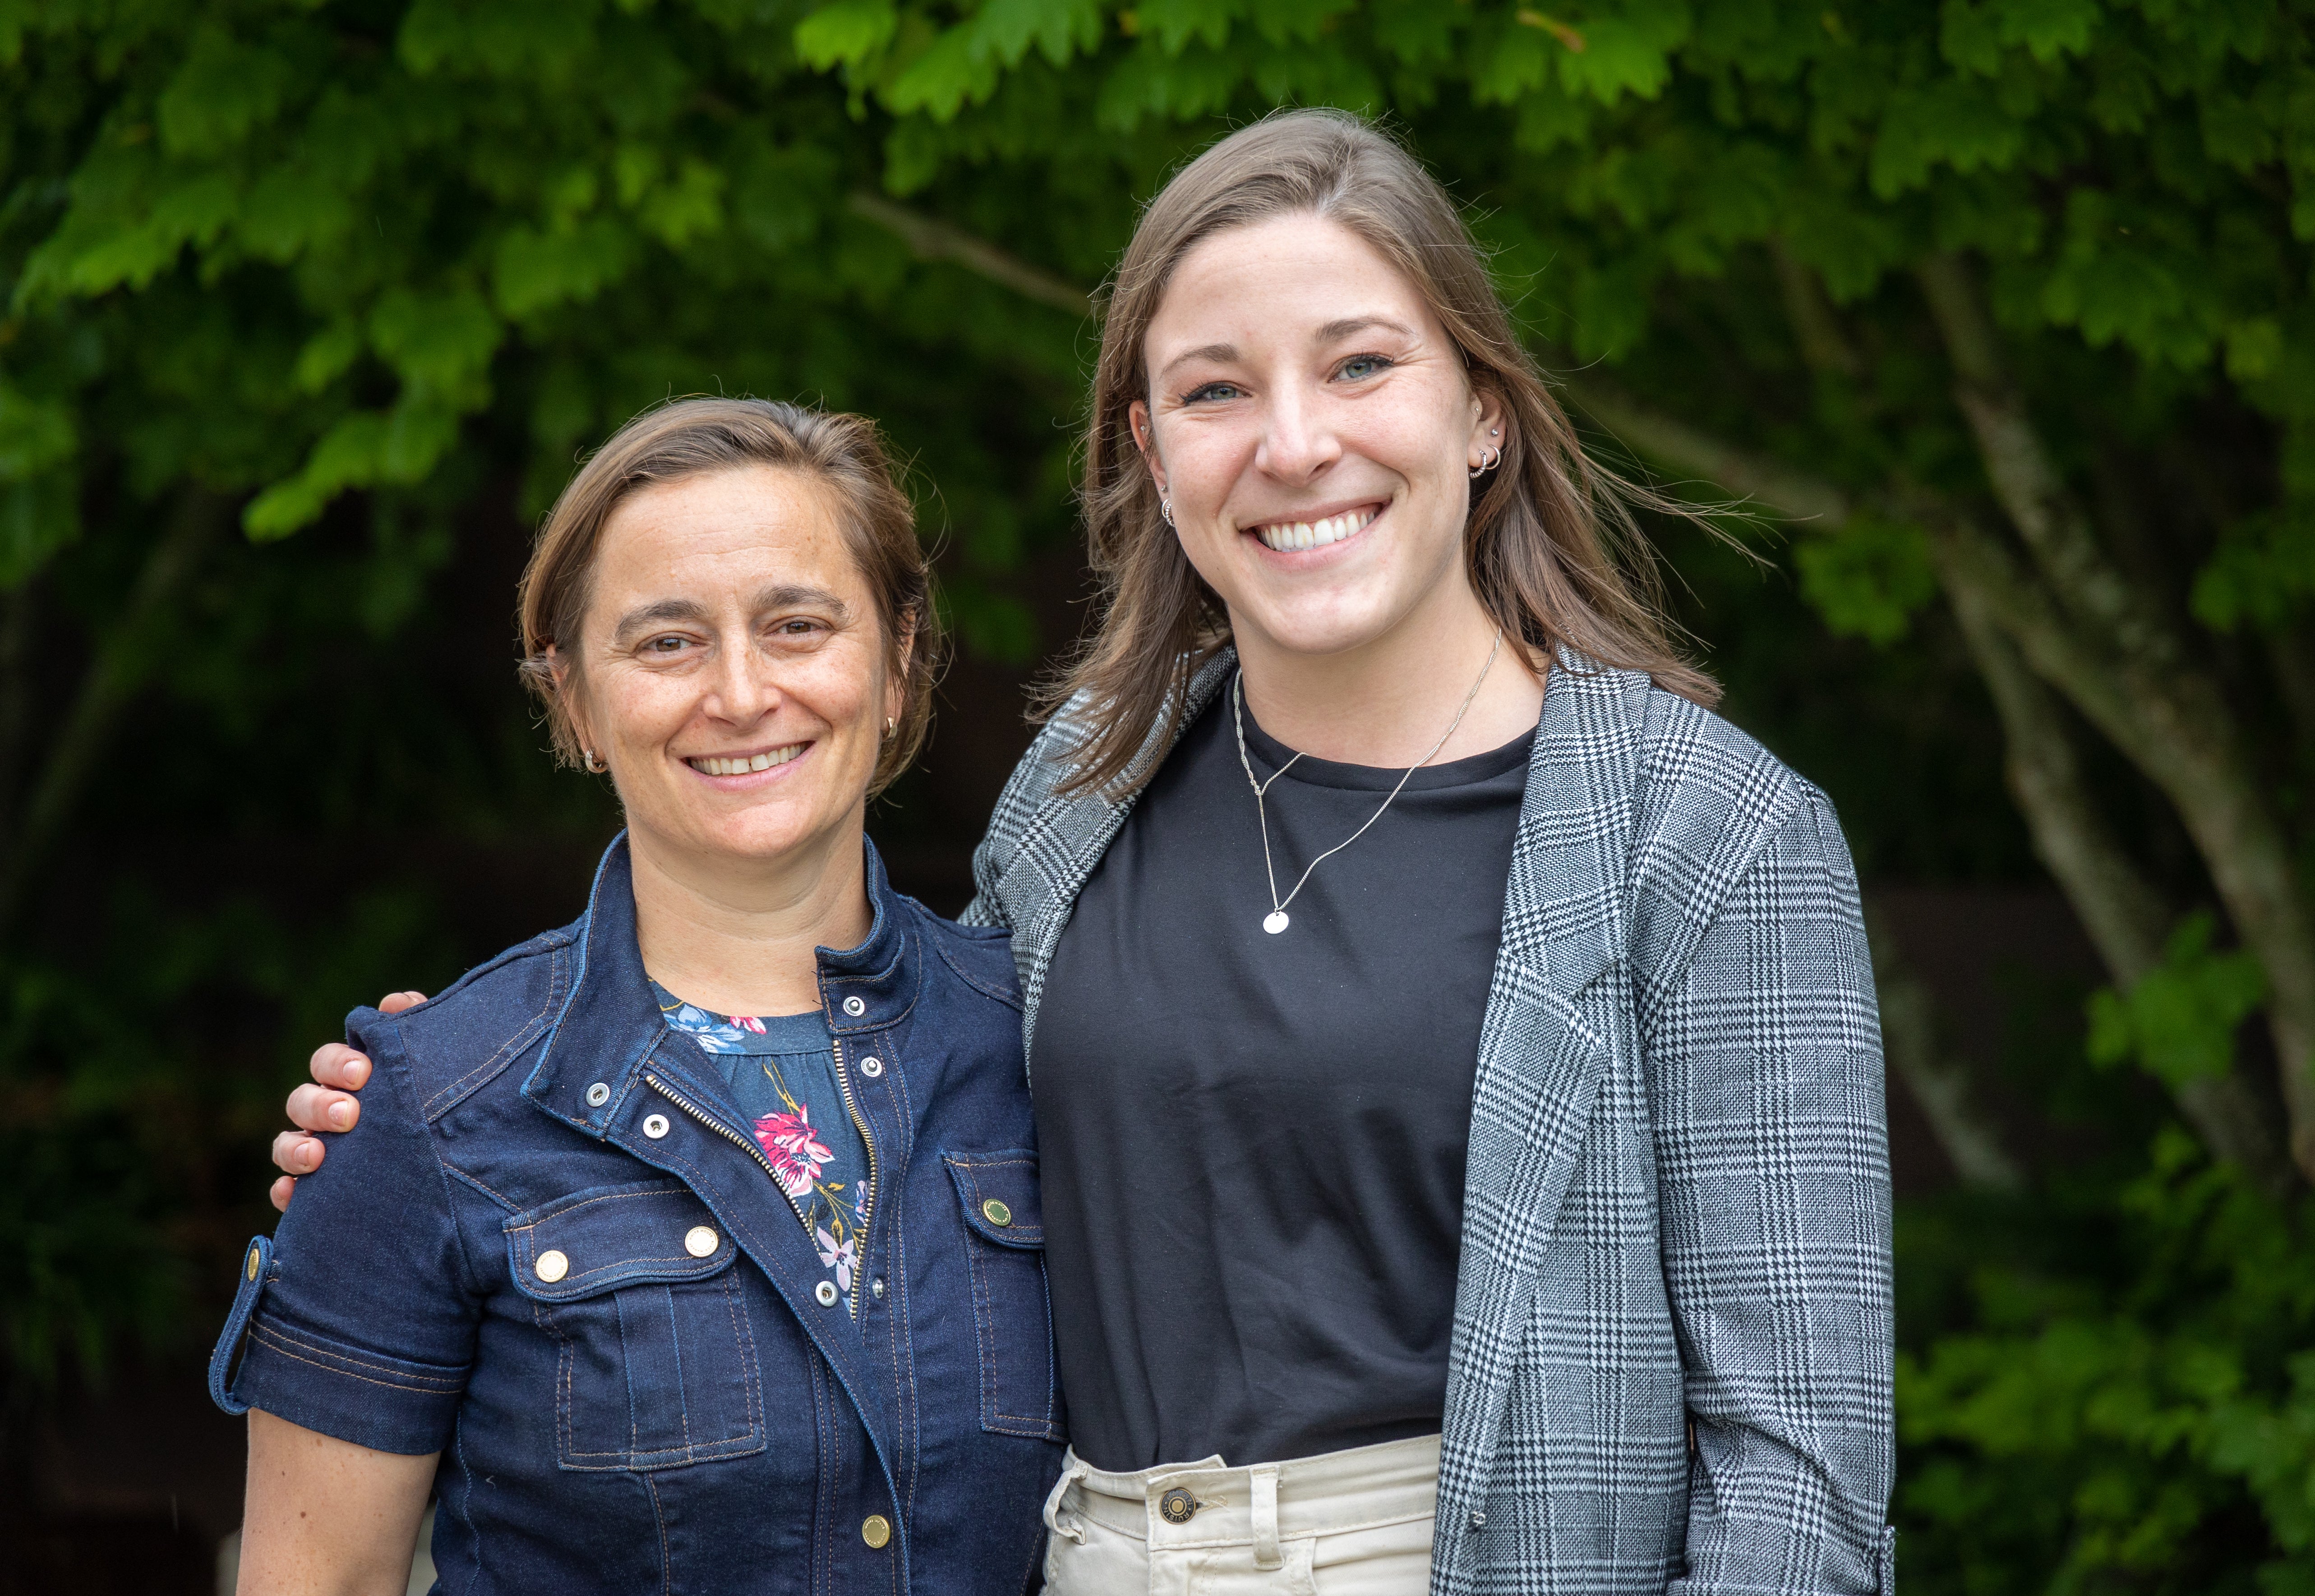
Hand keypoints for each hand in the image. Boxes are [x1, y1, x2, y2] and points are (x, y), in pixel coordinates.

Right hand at [268, 991, 426, 1211]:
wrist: (465, 1164)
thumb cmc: (439, 1104)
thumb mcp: (436, 1066)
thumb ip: (417, 1029)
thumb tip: (394, 1003)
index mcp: (352, 1082)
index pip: (327, 1062)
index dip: (337, 1063)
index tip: (363, 1072)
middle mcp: (329, 1115)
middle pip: (302, 1100)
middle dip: (320, 1105)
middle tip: (349, 1114)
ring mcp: (318, 1153)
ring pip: (286, 1144)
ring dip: (294, 1147)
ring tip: (318, 1154)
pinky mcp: (316, 1193)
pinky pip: (287, 1192)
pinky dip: (285, 1191)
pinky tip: (292, 1193)